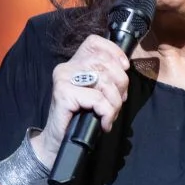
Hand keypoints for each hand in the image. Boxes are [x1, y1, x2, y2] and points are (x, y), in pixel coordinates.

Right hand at [30, 35, 129, 166]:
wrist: (59, 141)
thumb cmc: (81, 116)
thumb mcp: (97, 92)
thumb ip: (106, 77)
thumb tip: (125, 68)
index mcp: (75, 63)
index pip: (94, 43)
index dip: (114, 51)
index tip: (125, 67)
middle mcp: (67, 67)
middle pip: (105, 63)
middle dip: (121, 84)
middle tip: (118, 102)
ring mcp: (63, 79)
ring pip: (104, 82)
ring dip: (115, 103)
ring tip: (110, 114)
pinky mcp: (64, 94)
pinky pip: (97, 99)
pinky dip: (107, 112)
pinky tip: (104, 123)